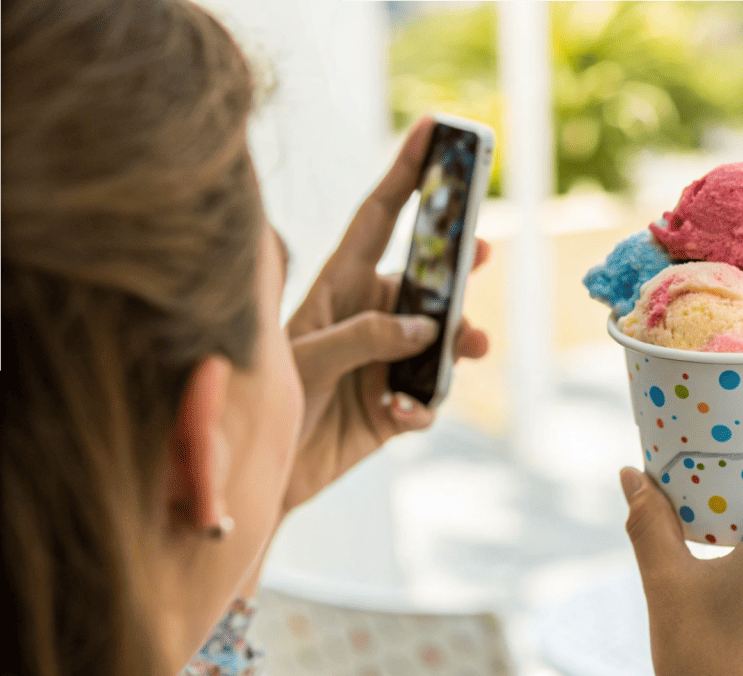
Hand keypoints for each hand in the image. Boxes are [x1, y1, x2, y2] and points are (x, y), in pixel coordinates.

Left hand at [283, 116, 489, 514]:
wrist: (259, 477)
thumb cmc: (259, 403)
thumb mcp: (306, 361)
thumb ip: (362, 338)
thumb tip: (423, 328)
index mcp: (340, 287)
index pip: (380, 219)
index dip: (405, 172)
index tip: (432, 129)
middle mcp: (370, 315)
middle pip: (428, 276)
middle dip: (459, 263)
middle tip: (481, 251)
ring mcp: (388, 359)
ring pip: (445, 337)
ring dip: (461, 340)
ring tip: (467, 348)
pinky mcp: (399, 405)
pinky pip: (432, 397)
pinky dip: (425, 406)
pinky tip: (400, 415)